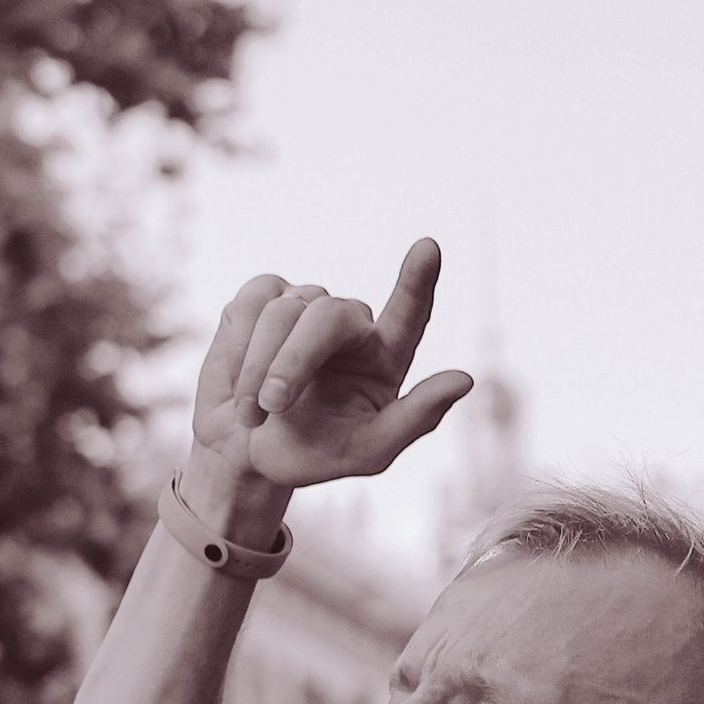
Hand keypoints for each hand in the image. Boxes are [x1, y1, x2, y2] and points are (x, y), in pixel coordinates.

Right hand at [185, 243, 470, 527]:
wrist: (245, 454)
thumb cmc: (313, 454)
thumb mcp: (368, 453)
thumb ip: (416, 419)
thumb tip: (464, 379)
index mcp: (386, 356)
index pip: (410, 311)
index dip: (417, 281)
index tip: (429, 248)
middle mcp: (350, 323)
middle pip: (326, 316)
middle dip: (293, 361)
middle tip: (272, 405)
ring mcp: (306, 304)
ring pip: (282, 312)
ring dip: (258, 370)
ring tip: (254, 413)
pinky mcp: (263, 298)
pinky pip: (251, 304)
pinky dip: (239, 350)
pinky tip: (241, 381)